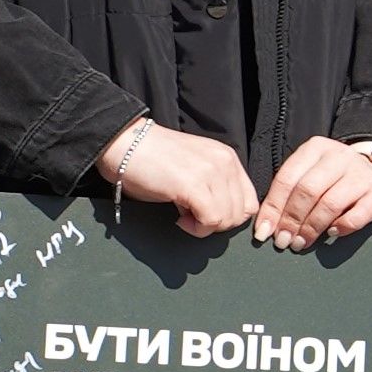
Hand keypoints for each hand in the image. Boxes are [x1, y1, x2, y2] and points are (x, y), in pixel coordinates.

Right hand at [98, 118, 261, 237]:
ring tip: (184, 217)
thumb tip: (219, 216)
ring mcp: (211, 172)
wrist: (123, 143)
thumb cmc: (150, 160)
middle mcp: (224, 162)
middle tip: (193, 219)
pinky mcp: (194, 185)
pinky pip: (211, 219)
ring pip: (228, 219)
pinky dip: (197, 228)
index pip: (249, 200)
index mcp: (227, 158)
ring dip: (206, 227)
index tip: (207, 217)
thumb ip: (213, 187)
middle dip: (218, 225)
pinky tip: (180, 219)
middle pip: (242, 213)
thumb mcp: (194, 170)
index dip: (230, 216)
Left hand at [248, 137, 371, 251]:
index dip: (273, 207)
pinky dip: (340, 228)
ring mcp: (362, 175)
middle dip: (291, 220)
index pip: (288, 179)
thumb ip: (291, 193)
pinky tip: (332, 234)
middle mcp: (340, 157)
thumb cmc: (337, 182)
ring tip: (302, 243)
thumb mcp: (313, 176)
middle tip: (284, 241)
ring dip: (311, 228)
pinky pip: (356, 216)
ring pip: (329, 204)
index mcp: (316, 149)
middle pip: (307, 191)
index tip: (264, 232)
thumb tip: (267, 226)